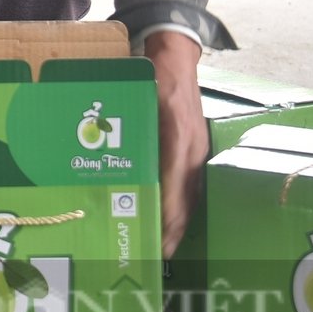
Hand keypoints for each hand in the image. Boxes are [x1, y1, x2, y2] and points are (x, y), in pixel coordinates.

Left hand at [143, 29, 205, 259]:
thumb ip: (131, 130)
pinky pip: (187, 186)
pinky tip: (165, 218)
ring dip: (175, 223)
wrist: (174, 54)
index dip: (166, 225)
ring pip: (188, 199)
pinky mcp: (192, 150)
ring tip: (160, 247)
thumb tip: (117, 164)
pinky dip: (178, 206)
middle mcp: (192, 154)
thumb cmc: (155, 76)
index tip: (157, 247)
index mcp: (179, 144)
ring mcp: (195, 153)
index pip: (175, 196)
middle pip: (184, 204)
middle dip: (171, 233)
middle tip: (154, 257)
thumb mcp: (141, 100)